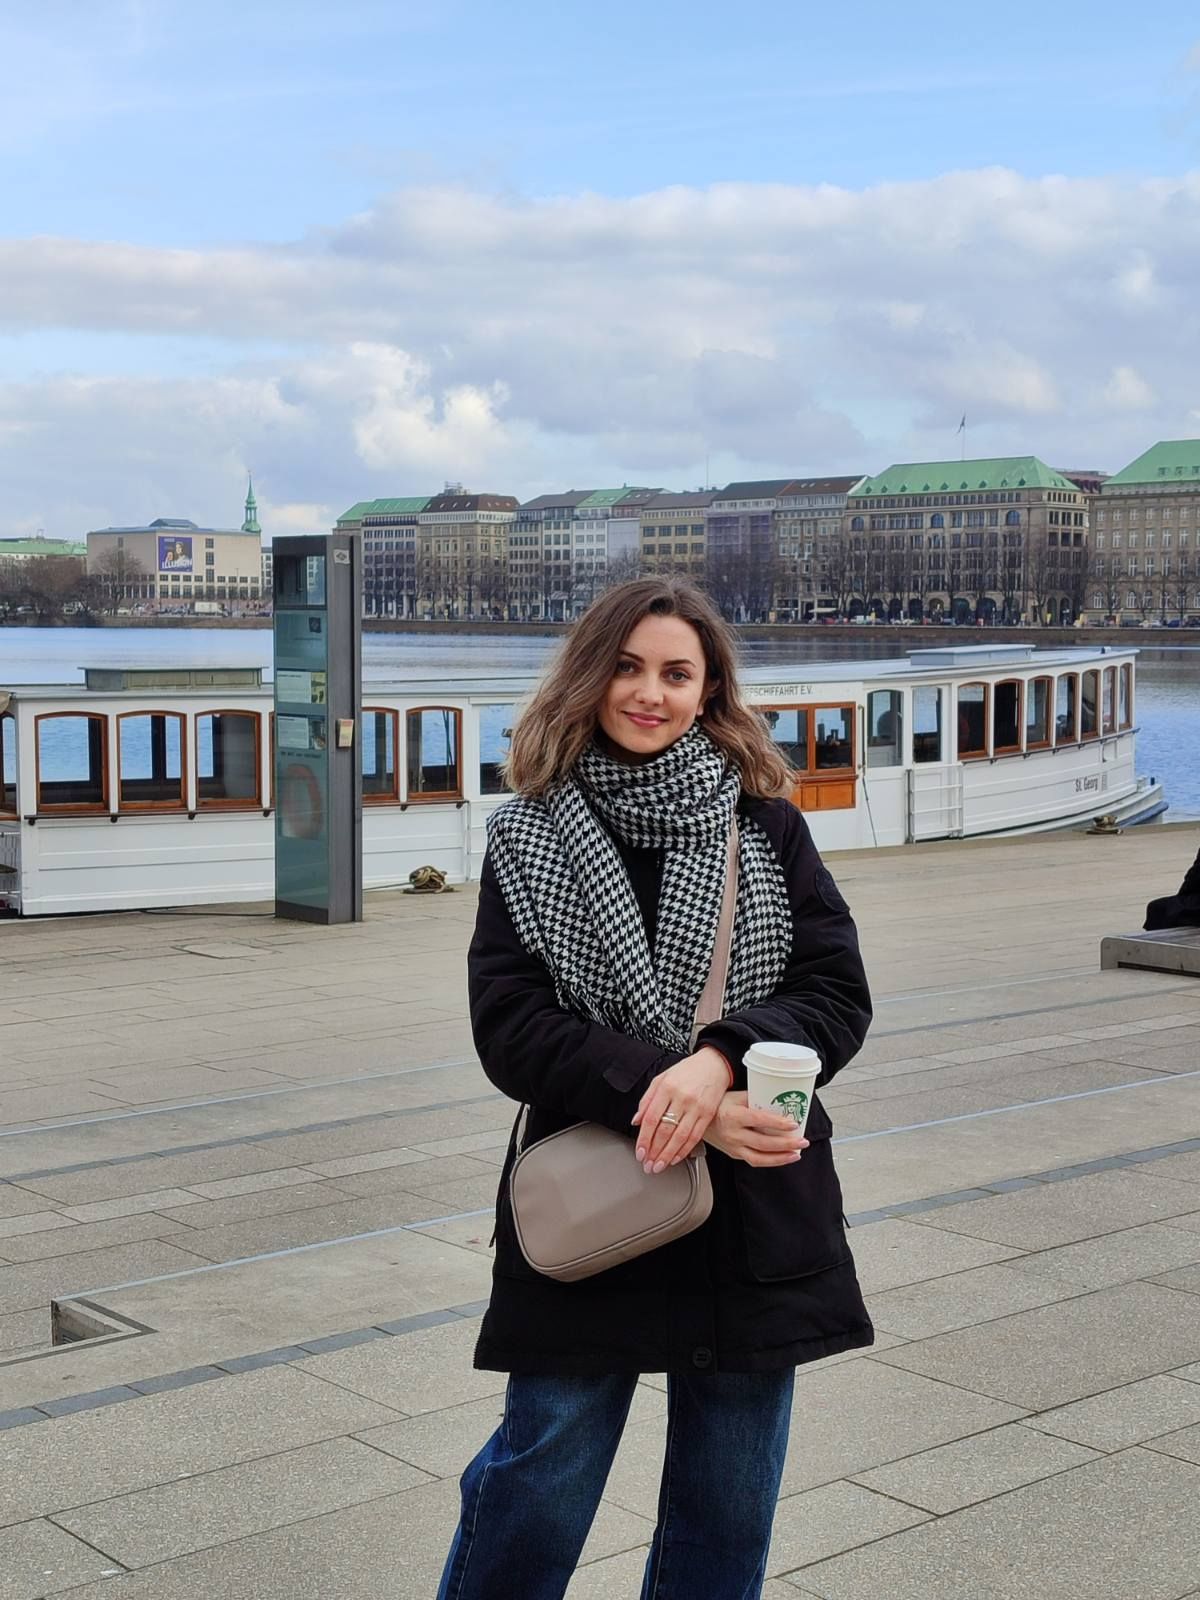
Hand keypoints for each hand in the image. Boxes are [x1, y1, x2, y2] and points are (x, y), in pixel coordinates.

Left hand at [632, 1047, 730, 1172]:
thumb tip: (636, 1121)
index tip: (640, 1152)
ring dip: (668, 1155)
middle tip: (648, 1164)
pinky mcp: (708, 1114)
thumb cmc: (687, 1071)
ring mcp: (696, 1107)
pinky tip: (676, 1158)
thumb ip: (647, 1100)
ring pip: (680, 1137)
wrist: (714, 1064)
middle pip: (665, 1130)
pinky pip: (695, 1136)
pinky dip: (685, 1150)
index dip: (644, 1139)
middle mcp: (681, 1098)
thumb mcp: (661, 1078)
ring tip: (659, 1165)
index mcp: (666, 1088)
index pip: (651, 1119)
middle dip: (654, 1151)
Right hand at [703, 1092, 809, 1167]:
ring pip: (760, 1158)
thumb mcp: (735, 1096)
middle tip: (802, 1141)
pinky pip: (754, 1161)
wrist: (698, 1119)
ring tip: (796, 1154)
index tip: (793, 1123)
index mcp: (733, 1116)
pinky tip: (782, 1157)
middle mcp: (732, 1134)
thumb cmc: (718, 1105)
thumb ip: (756, 1098)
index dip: (777, 1124)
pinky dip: (770, 1161)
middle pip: (763, 1143)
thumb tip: (778, 1098)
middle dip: (786, 1144)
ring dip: (781, 1158)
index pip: (759, 1121)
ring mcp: (733, 1147)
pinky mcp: (734, 1154)